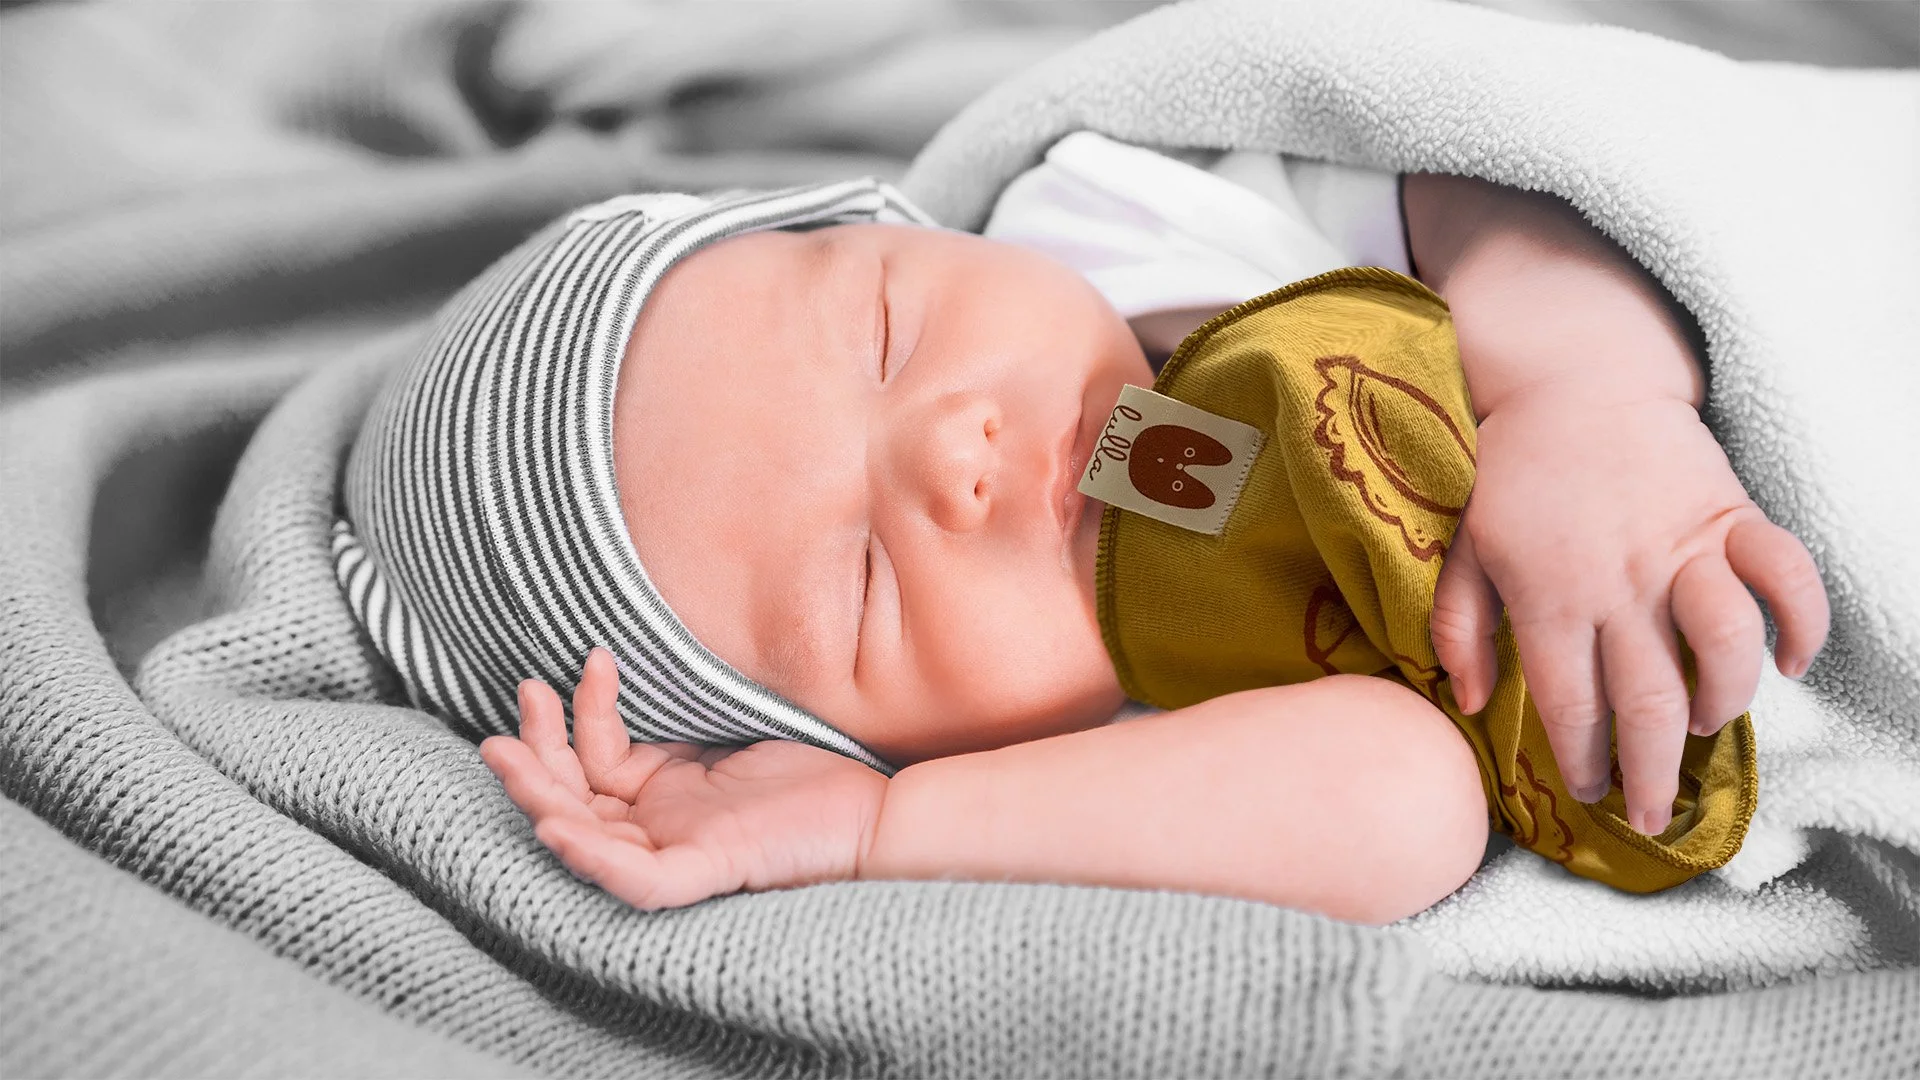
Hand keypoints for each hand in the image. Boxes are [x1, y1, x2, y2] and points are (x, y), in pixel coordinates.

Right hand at [480, 648, 889, 908]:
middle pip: (575, 800)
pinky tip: (559, 830)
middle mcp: (660, 827)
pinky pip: (640, 879)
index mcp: (664, 794)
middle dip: (533, 756)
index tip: (593, 658)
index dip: (580, 716)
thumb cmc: (812, 768)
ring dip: (541, 797)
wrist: (877, 806)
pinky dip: (596, 859)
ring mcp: (680, 853)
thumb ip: (682, 704)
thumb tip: (634, 647)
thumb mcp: (731, 723)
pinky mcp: (710, 873)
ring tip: (504, 752)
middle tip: (515, 703)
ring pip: (588, 838)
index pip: (598, 761)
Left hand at [1430, 386, 1828, 835]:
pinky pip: (1785, 574)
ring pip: (1724, 644)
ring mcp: (1682, 549)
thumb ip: (1458, 629)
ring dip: (1722, 700)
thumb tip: (1468, 704)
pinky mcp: (1730, 515)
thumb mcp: (1463, 551)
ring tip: (1702, 725)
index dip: (1585, 762)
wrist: (1573, 382)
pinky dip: (1802, 621)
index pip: (1574, 706)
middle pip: (1649, 699)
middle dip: (1653, 772)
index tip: (1591, 794)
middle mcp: (1621, 584)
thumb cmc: (1512, 475)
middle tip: (1652, 813)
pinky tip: (1792, 661)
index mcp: (1551, 598)